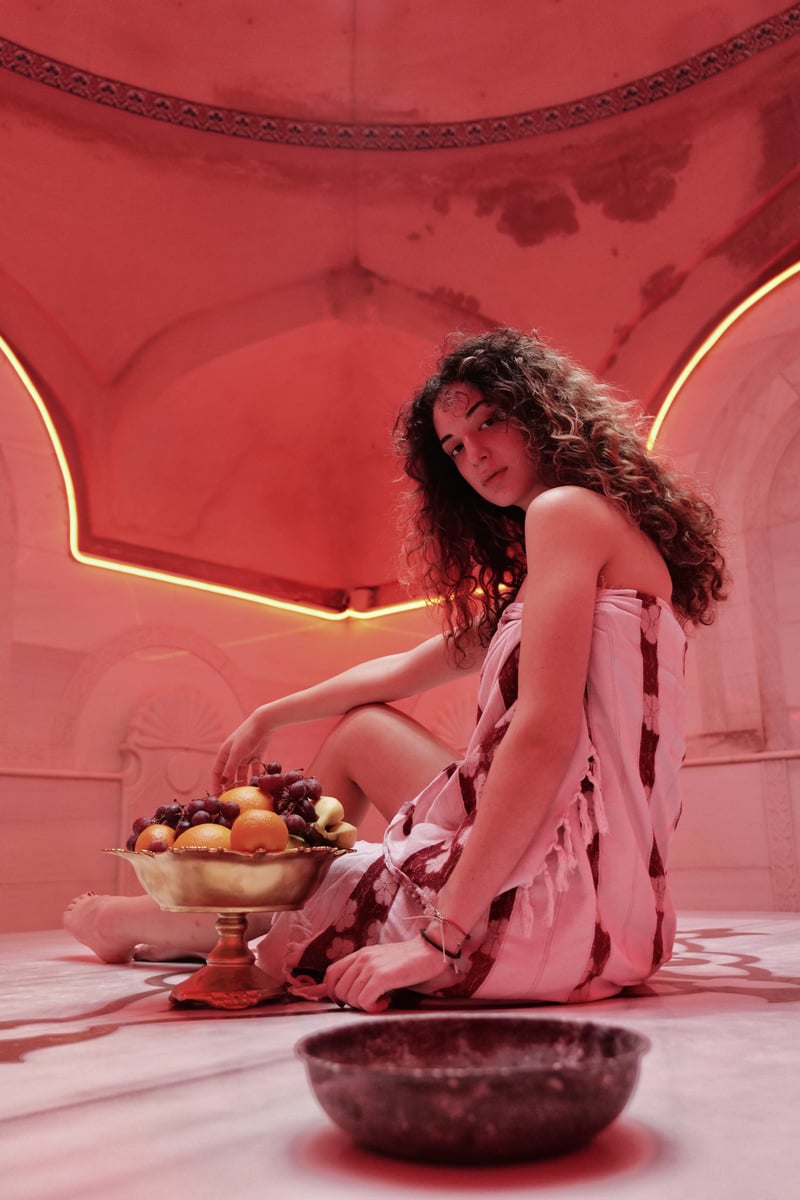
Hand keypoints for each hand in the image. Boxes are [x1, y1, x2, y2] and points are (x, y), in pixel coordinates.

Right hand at [212, 708, 272, 792]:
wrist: (264, 723)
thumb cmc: (247, 735)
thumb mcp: (237, 751)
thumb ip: (231, 767)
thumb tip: (223, 782)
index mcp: (224, 754)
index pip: (216, 773)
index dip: (216, 785)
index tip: (218, 797)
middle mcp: (233, 756)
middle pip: (229, 775)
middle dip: (230, 787)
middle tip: (232, 800)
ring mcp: (244, 757)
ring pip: (242, 775)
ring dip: (243, 784)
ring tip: (245, 796)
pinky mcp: (256, 756)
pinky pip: (254, 770)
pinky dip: (255, 777)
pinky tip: (258, 786)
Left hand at [323, 936, 448, 1012]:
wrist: (432, 950)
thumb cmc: (410, 962)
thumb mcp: (382, 963)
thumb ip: (366, 973)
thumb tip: (351, 993)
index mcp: (360, 954)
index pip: (331, 974)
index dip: (333, 992)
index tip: (347, 1002)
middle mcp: (362, 958)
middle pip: (338, 990)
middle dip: (352, 1003)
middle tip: (372, 1002)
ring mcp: (371, 966)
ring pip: (350, 997)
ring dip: (365, 1006)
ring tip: (383, 1000)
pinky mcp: (382, 976)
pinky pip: (365, 1000)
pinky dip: (373, 1008)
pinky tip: (387, 1002)